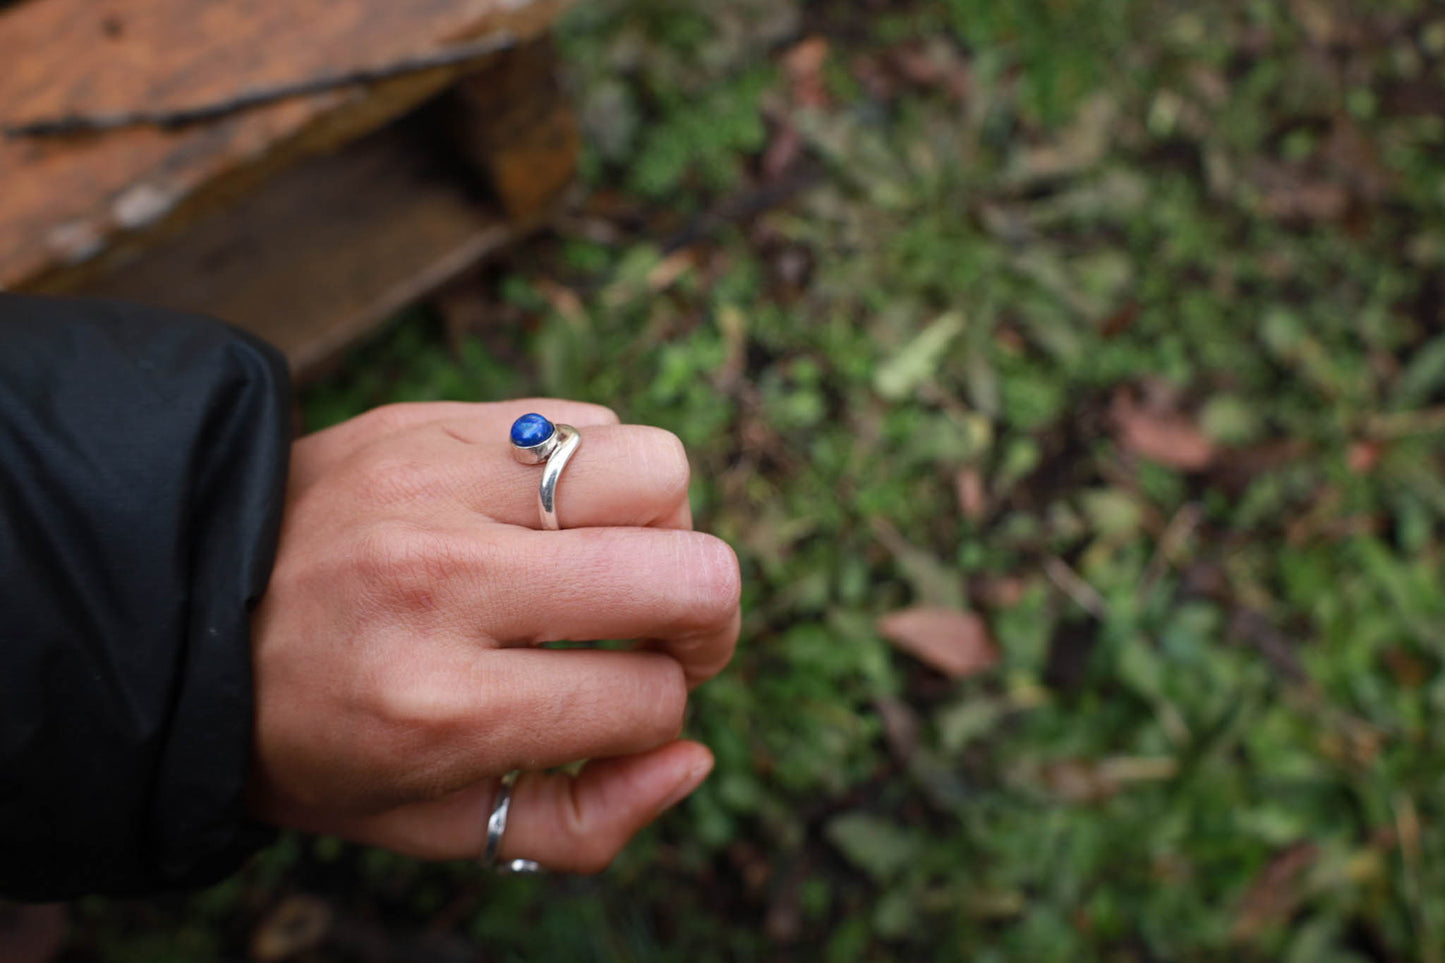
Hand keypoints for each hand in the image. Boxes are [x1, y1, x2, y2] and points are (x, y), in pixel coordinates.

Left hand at [247, 400, 740, 871]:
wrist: (177, 612)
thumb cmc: (313, 735)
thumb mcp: (428, 824)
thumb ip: (580, 824)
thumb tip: (693, 757)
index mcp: (440, 707)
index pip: (648, 698)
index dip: (663, 712)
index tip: (625, 707)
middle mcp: (444, 582)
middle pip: (689, 573)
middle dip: (706, 621)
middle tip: (668, 636)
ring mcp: (436, 485)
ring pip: (657, 469)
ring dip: (662, 527)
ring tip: (610, 563)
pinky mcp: (429, 421)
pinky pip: (587, 420)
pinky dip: (596, 473)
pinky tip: (550, 517)